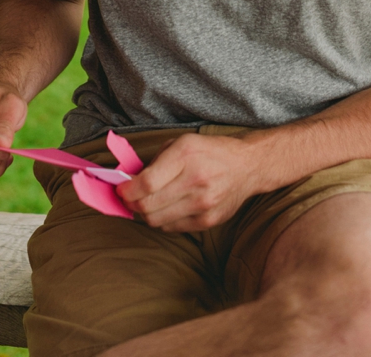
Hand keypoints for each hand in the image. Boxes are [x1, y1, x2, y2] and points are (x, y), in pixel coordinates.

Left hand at [118, 133, 259, 231]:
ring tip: (151, 203)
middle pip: (147, 206)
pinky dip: (164, 219)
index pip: (146, 184)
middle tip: (131, 198)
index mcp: (187, 155)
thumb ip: (155, 162)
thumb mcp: (182, 143)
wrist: (248, 166)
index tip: (122, 190)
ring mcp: (203, 203)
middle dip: (132, 204)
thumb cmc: (211, 152)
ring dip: (146, 213)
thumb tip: (129, 183)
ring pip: (156, 220)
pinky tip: (170, 207)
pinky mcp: (208, 220)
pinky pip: (171, 228)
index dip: (127, 191)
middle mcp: (196, 180)